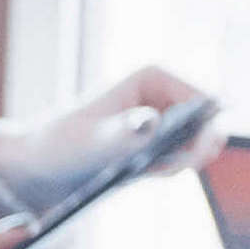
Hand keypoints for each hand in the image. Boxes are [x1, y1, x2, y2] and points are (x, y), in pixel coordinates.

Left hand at [0, 64, 225, 206]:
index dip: (205, 131)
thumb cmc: (61, 144)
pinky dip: (169, 170)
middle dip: (191, 152)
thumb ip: (124, 134)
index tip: (185, 159)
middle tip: (160, 170)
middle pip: (207, 123)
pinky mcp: (159, 138)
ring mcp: (164, 114)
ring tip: (144, 170)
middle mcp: (163, 91)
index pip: (205, 100)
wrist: (42, 163)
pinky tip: (140, 172)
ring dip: (179, 164)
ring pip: (198, 143)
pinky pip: (183, 157)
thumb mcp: (92, 142)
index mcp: (154, 76)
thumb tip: (150, 123)